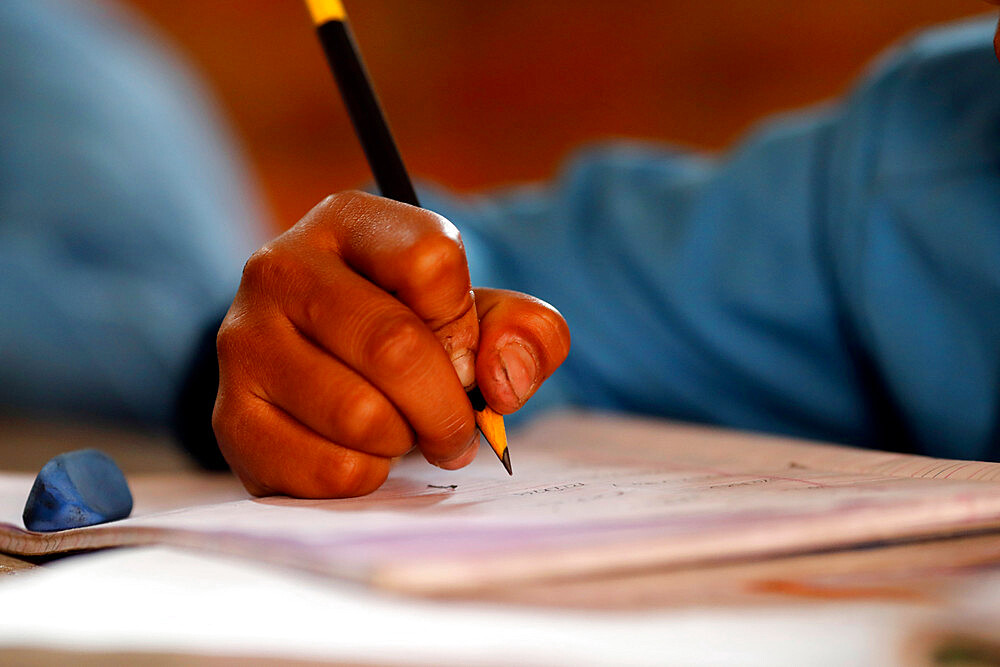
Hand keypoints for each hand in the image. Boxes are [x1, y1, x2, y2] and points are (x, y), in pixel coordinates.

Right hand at [213, 192, 569, 497]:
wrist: (324, 375)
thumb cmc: (413, 336)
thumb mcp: (483, 316)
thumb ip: (526, 332)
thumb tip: (500, 381)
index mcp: (347, 221)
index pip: (431, 261)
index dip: (464, 325)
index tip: (462, 355)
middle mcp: (280, 267)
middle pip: (395, 346)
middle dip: (447, 406)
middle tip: (454, 428)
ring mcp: (245, 342)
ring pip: (361, 415)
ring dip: (404, 441)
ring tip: (399, 431)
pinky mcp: (232, 416)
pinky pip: (328, 468)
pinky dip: (367, 476)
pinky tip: (360, 454)